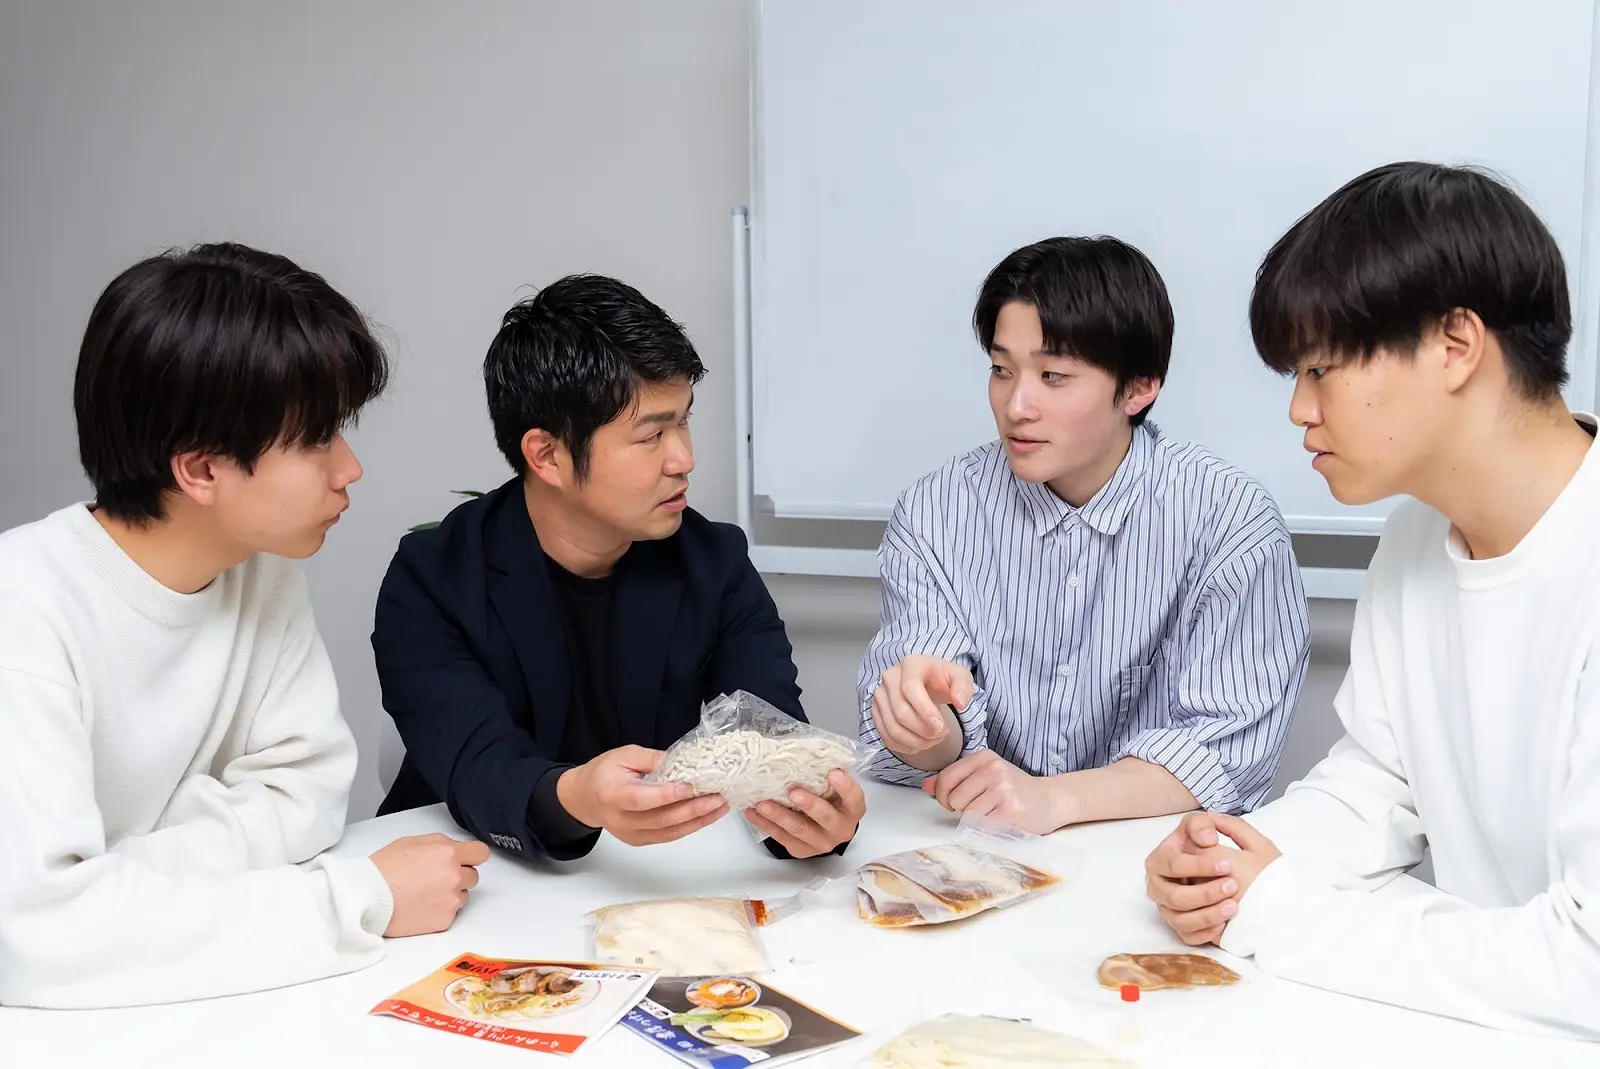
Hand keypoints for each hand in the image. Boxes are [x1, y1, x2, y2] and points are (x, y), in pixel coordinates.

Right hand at [370, 833, 490, 936]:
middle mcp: (454, 876)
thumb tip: (454, 849)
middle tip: (435, 878)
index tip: (465, 860)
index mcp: (448, 853)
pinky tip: (420, 907)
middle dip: (459, 875)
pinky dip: (440, 910)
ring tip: (424, 894)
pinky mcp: (444, 920)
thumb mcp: (412, 842)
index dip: (472, 856)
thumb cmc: (384, 869)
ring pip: (463, 895)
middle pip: (473, 875)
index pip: (481, 853)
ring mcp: (451, 900)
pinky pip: (451, 913)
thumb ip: (440, 843)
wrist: (367, 899)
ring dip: (450, 894)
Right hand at [557, 745, 728, 846]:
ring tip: (720, 806)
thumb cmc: (603, 773)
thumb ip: (652, 758)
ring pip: (670, 831)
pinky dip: (690, 826)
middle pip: (662, 819)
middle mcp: (622, 820)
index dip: (668, 795)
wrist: (586, 798)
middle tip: (717, 797)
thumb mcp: (624, 755)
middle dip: (694, 809)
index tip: (691, 786)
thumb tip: (682, 762)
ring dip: (698, 820)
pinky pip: (669, 835)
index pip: (643, 799)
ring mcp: (631, 834)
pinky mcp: (640, 840)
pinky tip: (707, 816)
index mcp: (613, 794)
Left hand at [745, 770, 865, 858]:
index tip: (832, 772)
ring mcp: (821, 843)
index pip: (854, 799)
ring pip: (800, 830)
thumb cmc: (829, 799)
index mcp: (852, 810)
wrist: (826, 828)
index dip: (845, 787)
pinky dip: (765, 824)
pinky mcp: (802, 850)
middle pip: (826, 818)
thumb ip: (823, 775)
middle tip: (793, 792)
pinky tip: (752, 812)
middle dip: (810, 805)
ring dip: (779, 816)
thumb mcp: (833, 787)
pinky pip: (782, 838)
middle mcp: (840, 829)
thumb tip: (800, 752)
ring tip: (762, 803)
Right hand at [870, 654, 970, 755]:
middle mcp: (889, 678)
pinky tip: (920, 744)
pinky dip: (905, 747)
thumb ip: (963, 686)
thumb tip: (960, 703)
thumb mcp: (959, 675)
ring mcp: (880, 696)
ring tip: (933, 740)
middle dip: (924, 730)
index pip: (910, 688)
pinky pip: (886, 737)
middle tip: (942, 734)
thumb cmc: (941, 678)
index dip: (925, 711)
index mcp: (910, 664)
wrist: (925, 681)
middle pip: (900, 712)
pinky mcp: (876, 712)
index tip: (941, 727)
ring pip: (892, 728)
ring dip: (916, 741)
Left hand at [921, 750, 1060, 832]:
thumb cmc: (1013, 790)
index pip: (946, 777)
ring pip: (967, 813)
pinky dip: (987, 828)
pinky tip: (1000, 821)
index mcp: (984, 757)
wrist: (1050, 800)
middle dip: (960, 809)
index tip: (953, 802)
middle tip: (977, 808)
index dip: (943, 795)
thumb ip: (954, 780)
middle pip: (954, 798)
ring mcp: (1003, 789)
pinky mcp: (1010, 810)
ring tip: (991, 813)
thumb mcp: (984, 776)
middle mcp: (993, 769)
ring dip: (974, 820)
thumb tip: (925, 786)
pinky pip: (982, 825)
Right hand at [1144, 812, 1280, 944]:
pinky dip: (1206, 932)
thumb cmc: (1210, 847)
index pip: (1173, 865)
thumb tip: (1207, 838)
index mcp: (1159, 861)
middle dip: (1205, 893)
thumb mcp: (1205, 828)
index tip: (1227, 865)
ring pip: (1181, 920)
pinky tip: (1225, 924)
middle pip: (1174, 897)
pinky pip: (1189, 937)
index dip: (1198, 865)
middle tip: (1233, 886)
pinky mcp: (1181, 928)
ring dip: (1208, 915)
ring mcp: (1168, 910)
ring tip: (1234, 907)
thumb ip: (1201, 825)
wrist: (1224, 871)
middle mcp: (1158, 887)